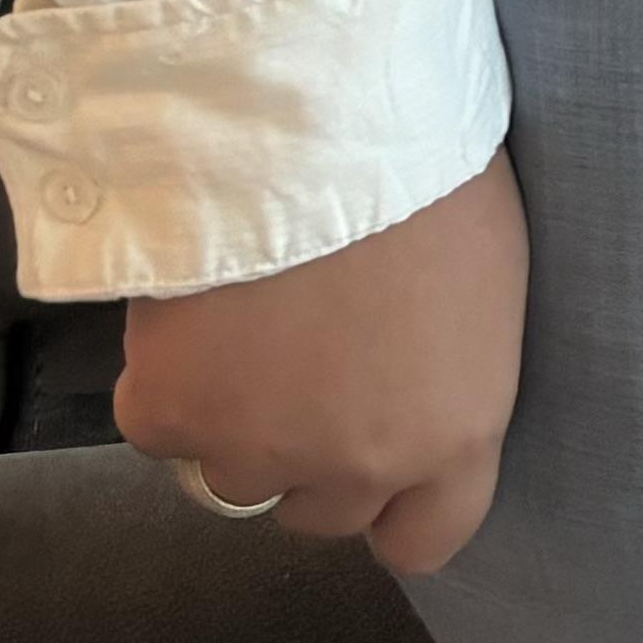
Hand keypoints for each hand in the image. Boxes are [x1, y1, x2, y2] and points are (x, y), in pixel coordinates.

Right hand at [112, 149, 526, 574]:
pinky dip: (167, 379)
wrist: (316, 108)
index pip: (426, 535)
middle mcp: (357, 465)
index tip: (377, 450)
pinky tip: (195, 307)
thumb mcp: (482, 268)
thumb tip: (414, 387)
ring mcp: (257, 448)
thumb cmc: (424, 158)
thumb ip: (447, 365)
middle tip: (307, 355)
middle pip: (321, 508)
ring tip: (250, 314)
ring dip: (237, 415)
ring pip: (233, 474)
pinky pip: (159, 426)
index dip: (396, 499)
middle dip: (313, 448)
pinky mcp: (172, 412)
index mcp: (453, 430)